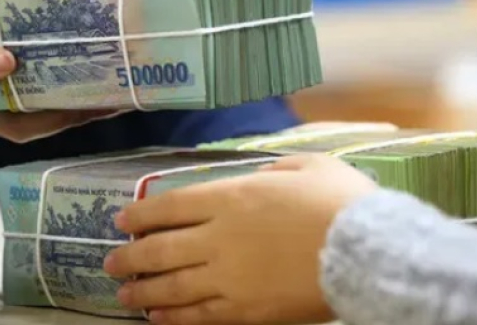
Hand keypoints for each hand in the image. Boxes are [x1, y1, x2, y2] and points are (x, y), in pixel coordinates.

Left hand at [102, 154, 378, 324]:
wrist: (365, 251)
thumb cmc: (340, 201)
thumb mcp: (307, 166)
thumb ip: (275, 170)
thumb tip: (258, 176)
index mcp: (231, 196)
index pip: (170, 206)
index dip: (140, 214)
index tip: (120, 221)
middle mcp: (218, 236)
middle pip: (160, 248)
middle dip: (130, 256)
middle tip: (110, 262)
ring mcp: (227, 276)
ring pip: (171, 285)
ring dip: (141, 289)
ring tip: (122, 293)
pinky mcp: (244, 310)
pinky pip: (198, 315)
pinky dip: (172, 317)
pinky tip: (157, 318)